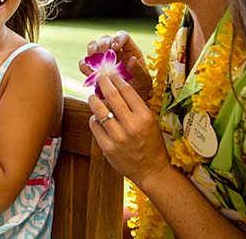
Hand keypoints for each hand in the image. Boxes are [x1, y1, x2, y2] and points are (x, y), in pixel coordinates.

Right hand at [83, 31, 151, 99]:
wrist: (129, 104)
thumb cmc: (141, 91)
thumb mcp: (145, 82)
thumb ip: (139, 71)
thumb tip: (132, 60)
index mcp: (130, 50)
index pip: (122, 36)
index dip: (117, 39)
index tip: (114, 48)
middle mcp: (115, 52)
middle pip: (105, 39)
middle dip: (102, 46)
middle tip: (104, 57)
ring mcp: (103, 59)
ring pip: (92, 46)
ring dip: (92, 53)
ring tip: (96, 65)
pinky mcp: (93, 68)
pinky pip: (84, 62)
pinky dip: (84, 66)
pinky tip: (90, 74)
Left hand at [88, 74, 170, 188]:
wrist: (152, 170)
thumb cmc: (151, 142)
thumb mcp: (150, 121)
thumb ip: (135, 105)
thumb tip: (115, 86)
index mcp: (145, 117)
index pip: (126, 90)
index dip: (116, 79)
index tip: (111, 75)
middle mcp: (132, 125)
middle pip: (111, 95)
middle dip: (103, 83)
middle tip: (99, 79)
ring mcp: (118, 137)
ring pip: (98, 109)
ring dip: (94, 100)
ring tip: (93, 97)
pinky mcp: (107, 147)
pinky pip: (94, 125)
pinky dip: (94, 118)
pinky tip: (97, 117)